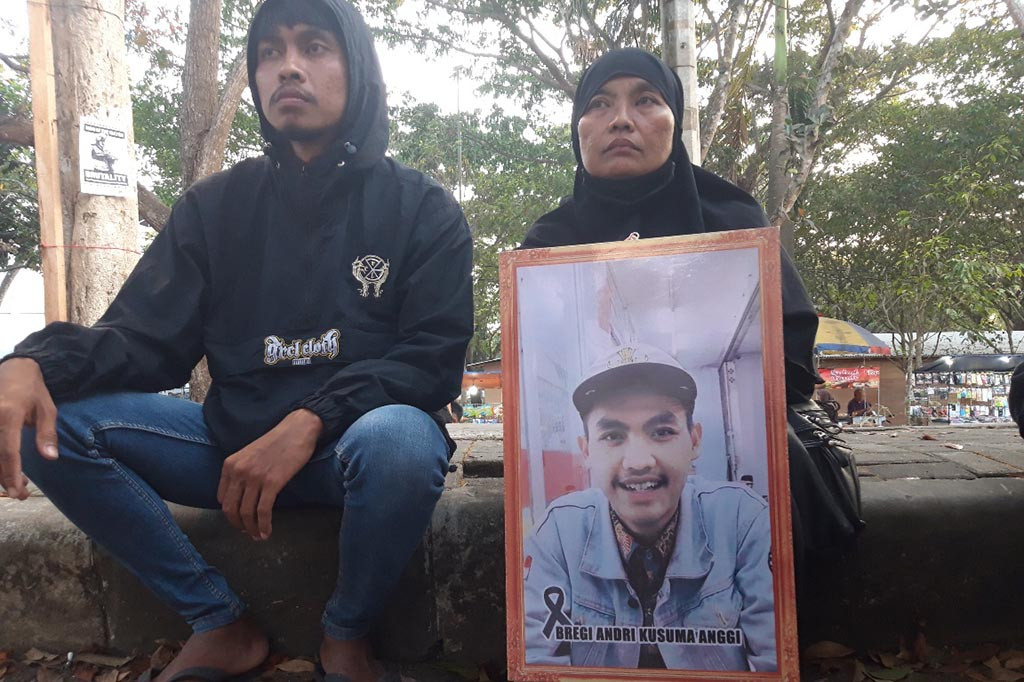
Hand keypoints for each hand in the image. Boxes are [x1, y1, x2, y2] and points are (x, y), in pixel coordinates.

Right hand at [0, 358, 58, 499]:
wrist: (15, 369)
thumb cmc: (33, 390)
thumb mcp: (47, 409)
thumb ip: (46, 434)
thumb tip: (50, 458)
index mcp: (8, 413)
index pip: (7, 450)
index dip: (11, 472)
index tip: (18, 490)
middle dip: (4, 478)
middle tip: (20, 494)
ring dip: (0, 472)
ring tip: (16, 485)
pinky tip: (7, 470)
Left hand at [217, 408, 322, 539]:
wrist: (297, 430)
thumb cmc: (278, 442)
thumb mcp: (250, 454)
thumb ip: (241, 472)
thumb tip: (243, 496)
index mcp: (230, 464)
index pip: (222, 499)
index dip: (230, 514)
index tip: (239, 521)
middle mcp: (239, 471)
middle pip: (231, 509)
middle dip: (238, 525)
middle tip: (248, 533)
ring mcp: (255, 477)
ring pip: (246, 513)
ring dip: (252, 529)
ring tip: (259, 536)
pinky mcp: (272, 482)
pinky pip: (263, 511)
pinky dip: (264, 525)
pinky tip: (267, 532)